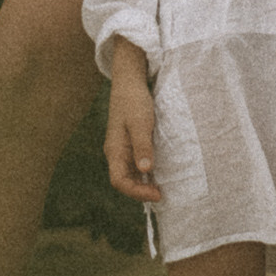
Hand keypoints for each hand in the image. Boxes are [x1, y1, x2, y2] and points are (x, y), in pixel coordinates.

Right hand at [105, 46, 160, 206]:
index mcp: (114, 150)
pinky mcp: (131, 144)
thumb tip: (146, 170)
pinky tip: (159, 174)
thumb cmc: (134, 101)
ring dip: (144, 183)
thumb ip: (142, 146)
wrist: (130, 82)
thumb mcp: (140, 123)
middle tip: (162, 193)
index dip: (137, 192)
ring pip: (130, 174)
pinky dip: (146, 173)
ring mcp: (123, 149)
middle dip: (141, 191)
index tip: (156, 193)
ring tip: (162, 187)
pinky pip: (136, 165)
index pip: (119, 181)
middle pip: (124, 181)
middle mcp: (116, 153)